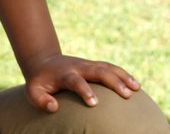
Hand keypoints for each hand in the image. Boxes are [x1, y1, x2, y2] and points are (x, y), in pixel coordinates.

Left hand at [21, 53, 140, 112]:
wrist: (43, 61)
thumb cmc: (40, 81)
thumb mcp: (33, 91)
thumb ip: (40, 100)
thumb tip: (54, 107)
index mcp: (64, 74)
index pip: (76, 81)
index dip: (85, 91)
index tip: (94, 104)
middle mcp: (78, 67)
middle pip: (98, 71)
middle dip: (113, 82)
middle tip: (126, 95)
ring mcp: (87, 64)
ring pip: (107, 67)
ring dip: (123, 76)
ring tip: (137, 88)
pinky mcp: (94, 65)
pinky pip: (111, 67)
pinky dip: (123, 74)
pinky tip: (136, 85)